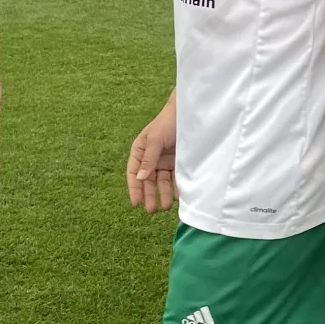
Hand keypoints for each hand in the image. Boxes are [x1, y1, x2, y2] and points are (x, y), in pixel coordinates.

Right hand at [127, 96, 177, 212]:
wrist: (190, 113)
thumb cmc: (168, 121)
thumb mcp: (155, 138)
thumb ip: (149, 158)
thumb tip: (140, 178)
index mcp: (140, 150)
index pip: (134, 173)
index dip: (134, 188)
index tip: (136, 203)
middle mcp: (151, 158)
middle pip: (148, 180)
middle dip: (149, 195)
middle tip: (152, 210)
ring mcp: (165, 160)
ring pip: (162, 181)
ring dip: (163, 194)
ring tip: (165, 206)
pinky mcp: (178, 162)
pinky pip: (175, 178)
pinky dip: (176, 188)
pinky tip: (177, 197)